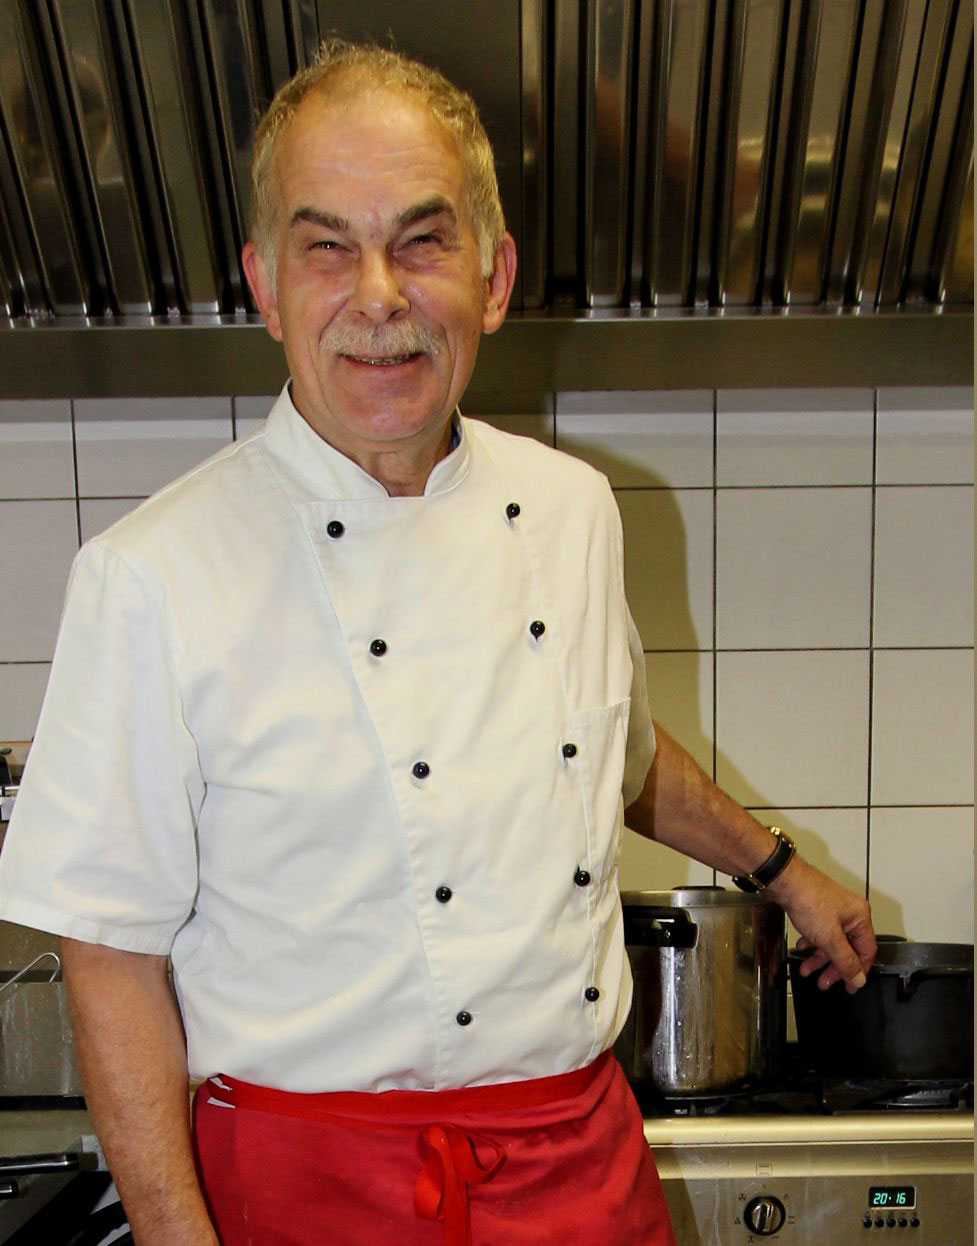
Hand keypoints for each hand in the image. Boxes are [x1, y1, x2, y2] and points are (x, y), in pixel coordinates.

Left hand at [766, 857, 875, 992]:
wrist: (783, 880)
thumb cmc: (808, 899)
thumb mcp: (829, 938)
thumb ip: (845, 961)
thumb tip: (859, 979)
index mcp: (860, 917)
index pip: (866, 951)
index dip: (858, 971)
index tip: (850, 987)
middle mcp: (849, 912)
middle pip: (847, 948)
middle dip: (833, 967)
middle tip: (824, 982)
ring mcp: (833, 909)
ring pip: (831, 941)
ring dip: (819, 957)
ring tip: (807, 969)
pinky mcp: (817, 908)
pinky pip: (819, 932)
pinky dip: (811, 942)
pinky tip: (802, 948)